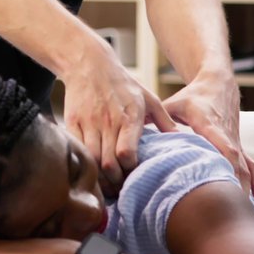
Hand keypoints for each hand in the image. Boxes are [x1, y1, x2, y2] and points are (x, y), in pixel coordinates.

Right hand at [62, 43, 174, 186]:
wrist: (89, 64)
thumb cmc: (122, 83)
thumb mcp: (149, 98)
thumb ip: (165, 122)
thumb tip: (182, 141)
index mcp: (129, 117)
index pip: (126, 153)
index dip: (130, 170)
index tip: (134, 175)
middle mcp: (107, 122)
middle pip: (108, 163)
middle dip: (115, 181)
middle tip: (122, 189)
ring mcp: (88, 124)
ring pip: (92, 161)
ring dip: (100, 178)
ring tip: (108, 186)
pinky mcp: (72, 123)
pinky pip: (77, 151)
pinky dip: (85, 165)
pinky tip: (93, 172)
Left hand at [163, 73, 253, 196]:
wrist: (218, 83)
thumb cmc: (192, 96)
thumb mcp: (173, 103)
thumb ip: (156, 119)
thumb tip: (135, 139)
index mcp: (209, 123)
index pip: (220, 143)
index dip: (224, 161)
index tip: (223, 180)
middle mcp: (226, 134)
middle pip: (235, 161)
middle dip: (234, 182)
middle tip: (230, 206)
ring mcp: (235, 140)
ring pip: (245, 165)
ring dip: (245, 186)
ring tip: (242, 208)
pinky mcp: (239, 144)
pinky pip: (251, 164)